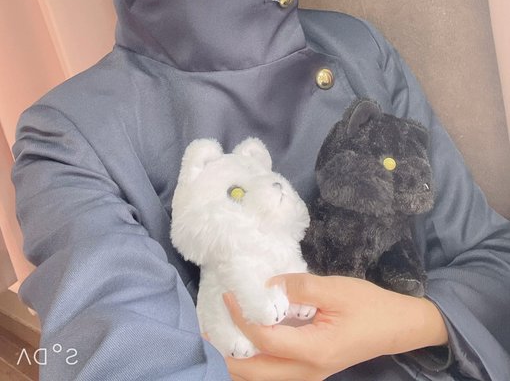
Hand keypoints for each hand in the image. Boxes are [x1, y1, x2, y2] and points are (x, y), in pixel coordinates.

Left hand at [224, 273, 447, 380]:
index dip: (241, 317)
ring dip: (238, 359)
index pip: (264, 339)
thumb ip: (299, 287)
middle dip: (227, 353)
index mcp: (313, 351)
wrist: (397, 326)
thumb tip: (267, 285)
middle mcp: (307, 372)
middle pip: (253, 373)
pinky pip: (273, 372)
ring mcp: (308, 375)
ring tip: (221, 334)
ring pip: (261, 378)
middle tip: (210, 328)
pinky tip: (247, 338)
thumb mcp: (336, 289)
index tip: (227, 295)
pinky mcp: (310, 369)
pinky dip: (254, 358)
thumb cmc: (368, 306)